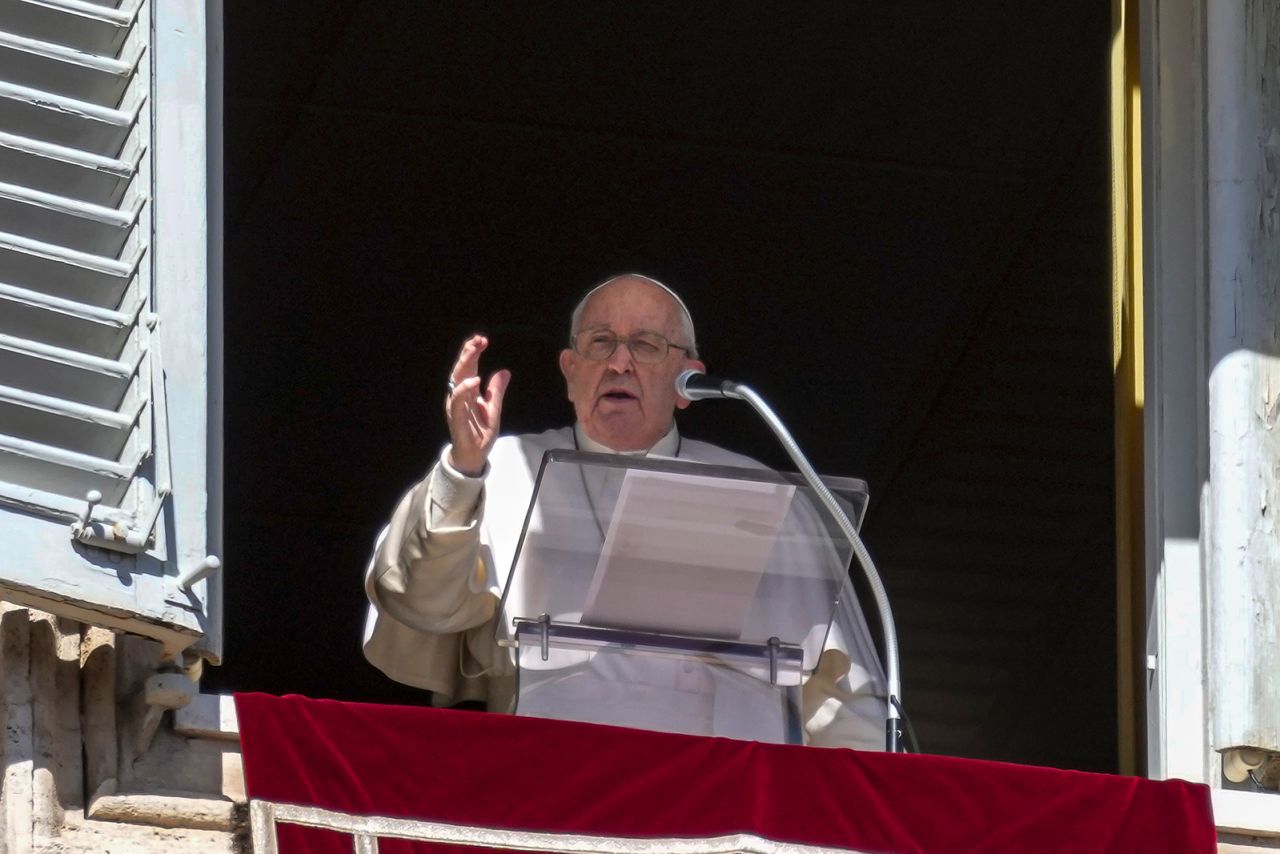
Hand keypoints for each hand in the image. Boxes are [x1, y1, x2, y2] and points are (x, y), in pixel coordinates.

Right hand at [445, 335, 509, 476]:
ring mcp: (456, 406)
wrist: (474, 455)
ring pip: (457, 380)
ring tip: (475, 350)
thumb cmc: (480, 432)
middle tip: (479, 339)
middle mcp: (459, 396)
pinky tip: (474, 380)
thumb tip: (504, 371)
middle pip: (461, 369)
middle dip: (468, 352)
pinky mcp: (457, 417)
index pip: (469, 367)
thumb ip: (496, 390)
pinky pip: (458, 400)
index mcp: (468, 392)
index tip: (482, 340)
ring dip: (465, 363)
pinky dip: (464, 389)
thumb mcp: (494, 408)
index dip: (473, 353)